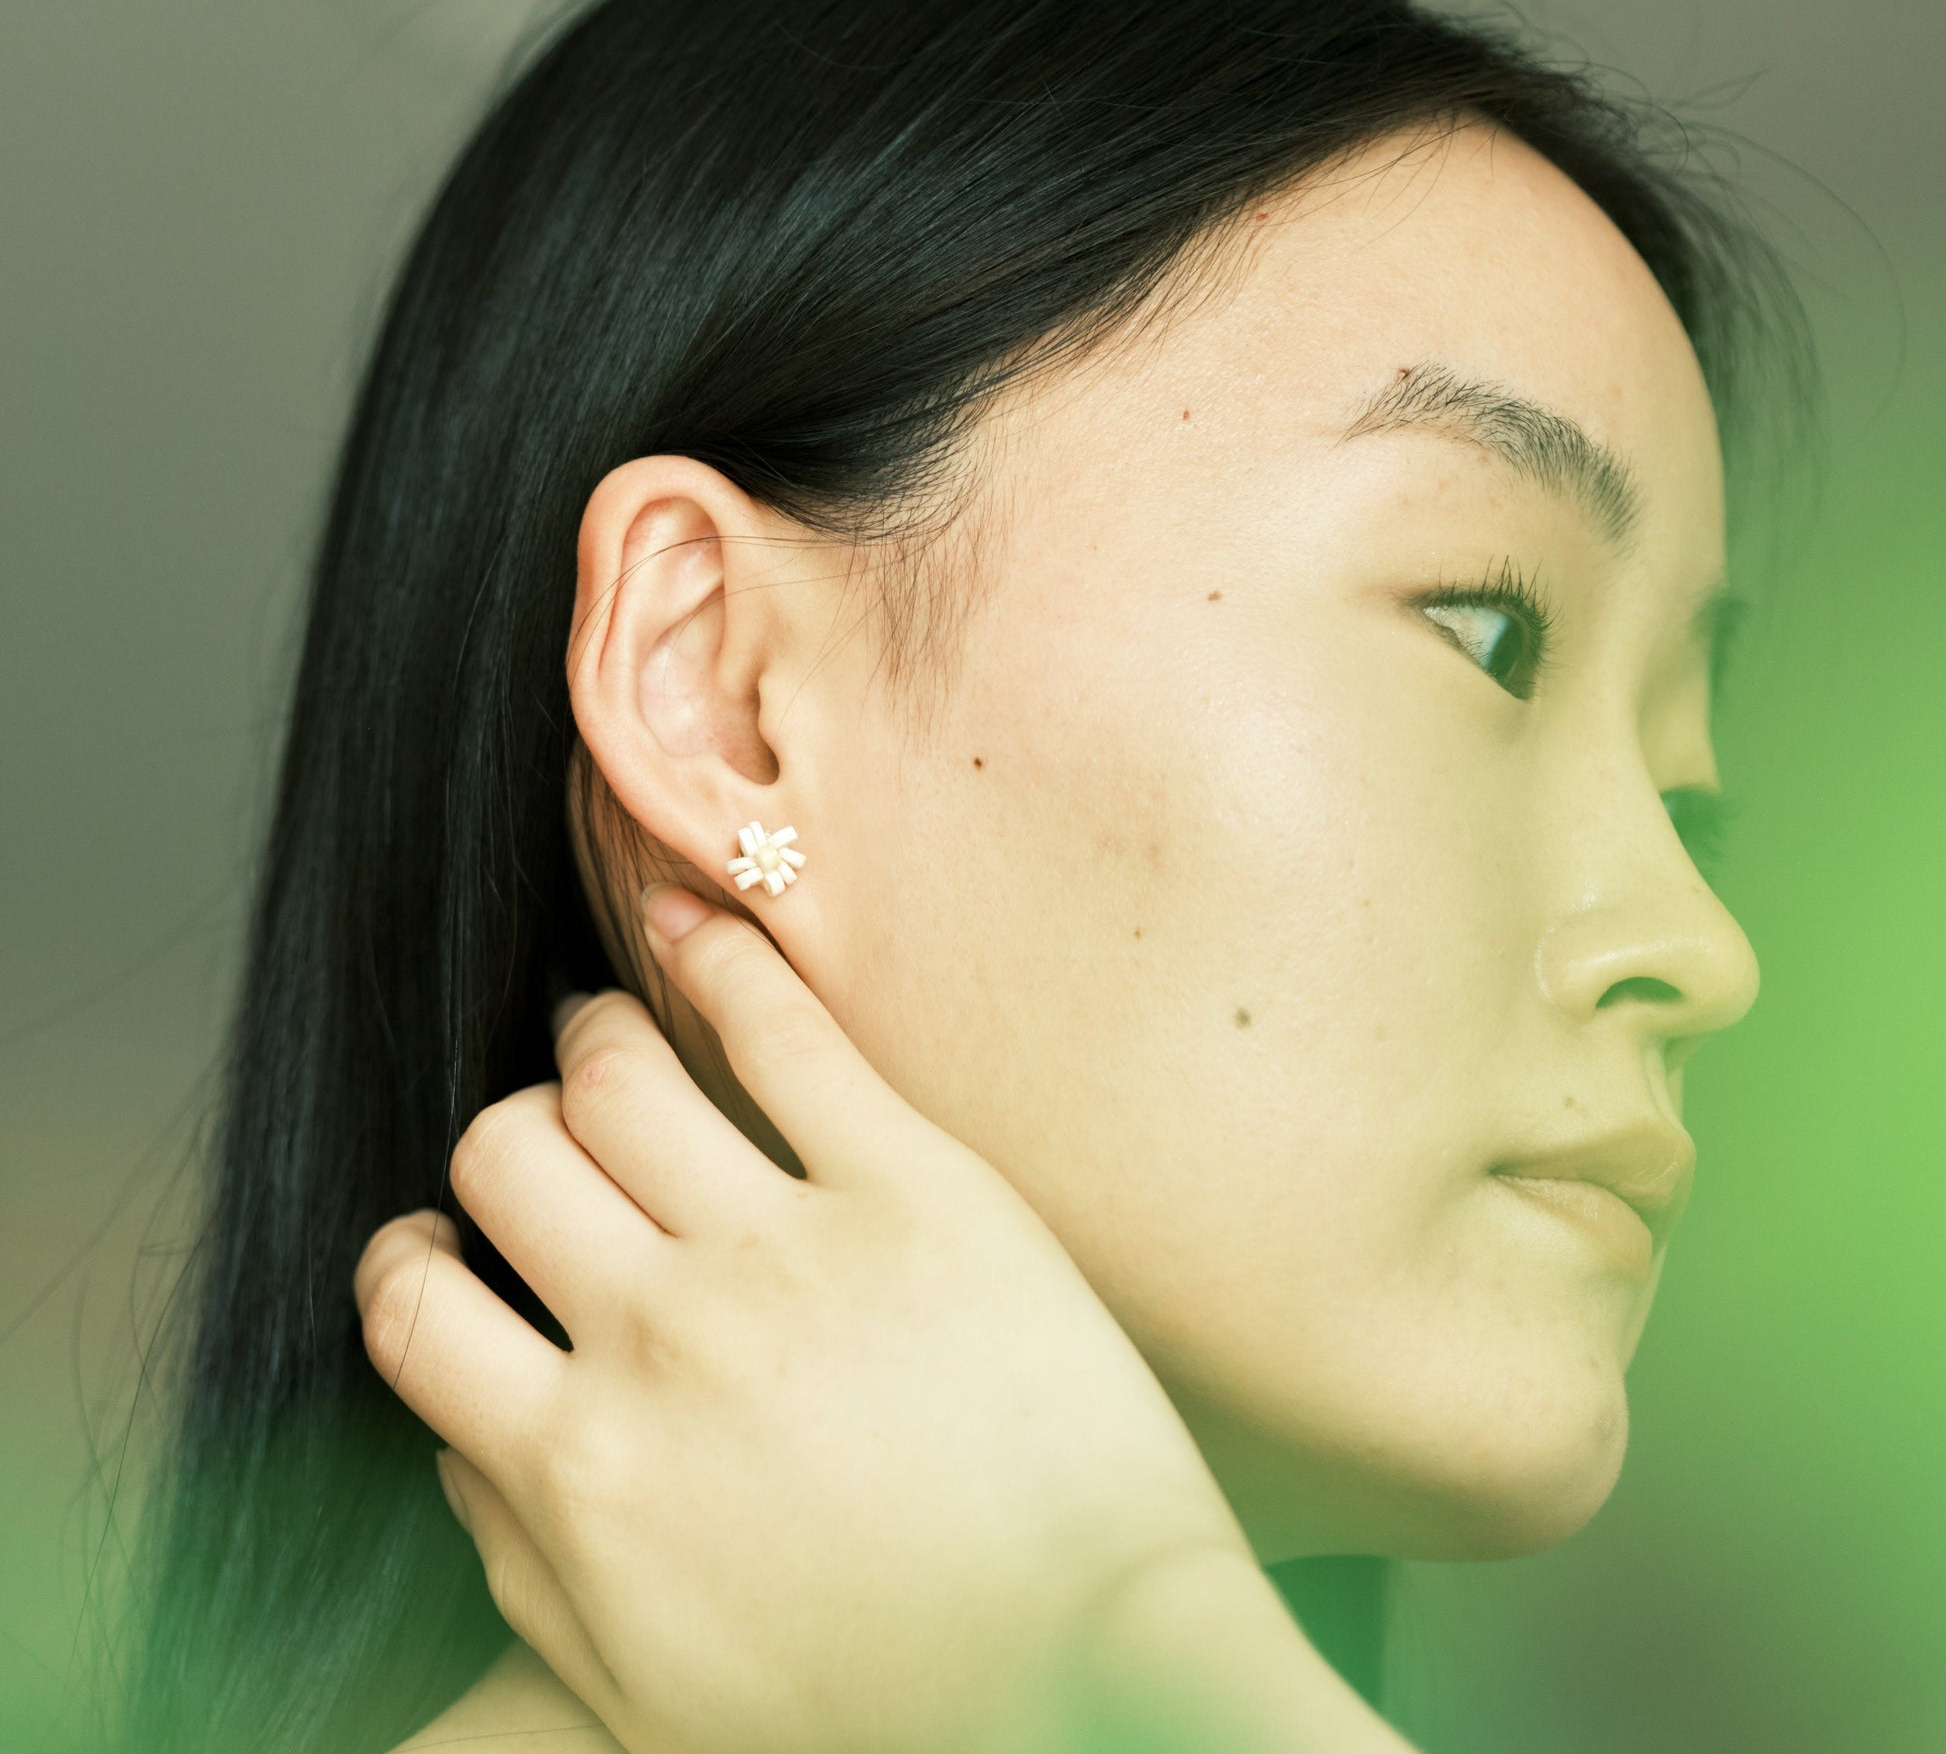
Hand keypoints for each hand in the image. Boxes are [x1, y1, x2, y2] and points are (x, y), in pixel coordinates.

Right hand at [354, 888, 1258, 1753]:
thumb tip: (460, 1447)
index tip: (445, 1252)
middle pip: (505, 1155)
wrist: (1092, 1684)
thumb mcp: (646, 1692)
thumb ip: (526, 1560)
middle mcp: (661, 1338)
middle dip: (511, 1143)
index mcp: (583, 1468)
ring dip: (594, 1042)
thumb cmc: (880, 1709)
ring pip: (613, 1073)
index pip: (415, 1307)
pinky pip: (783, 1032)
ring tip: (616, 1045)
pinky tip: (693, 925)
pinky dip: (719, 957)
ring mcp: (786, 1249)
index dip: (410, 1263)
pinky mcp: (914, 1186)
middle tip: (557, 1151)